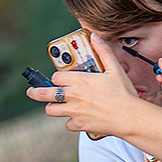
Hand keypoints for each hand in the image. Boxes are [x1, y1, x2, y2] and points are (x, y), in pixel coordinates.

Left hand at [27, 36, 143, 136]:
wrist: (130, 117)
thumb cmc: (124, 94)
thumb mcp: (115, 70)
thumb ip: (104, 52)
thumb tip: (95, 36)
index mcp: (80, 81)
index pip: (56, 77)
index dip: (57, 77)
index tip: (60, 79)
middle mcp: (73, 96)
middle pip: (44, 94)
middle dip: (35, 93)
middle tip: (31, 92)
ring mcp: (74, 112)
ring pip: (51, 111)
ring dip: (53, 108)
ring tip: (57, 106)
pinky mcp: (79, 125)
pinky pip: (67, 124)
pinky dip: (71, 122)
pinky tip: (78, 118)